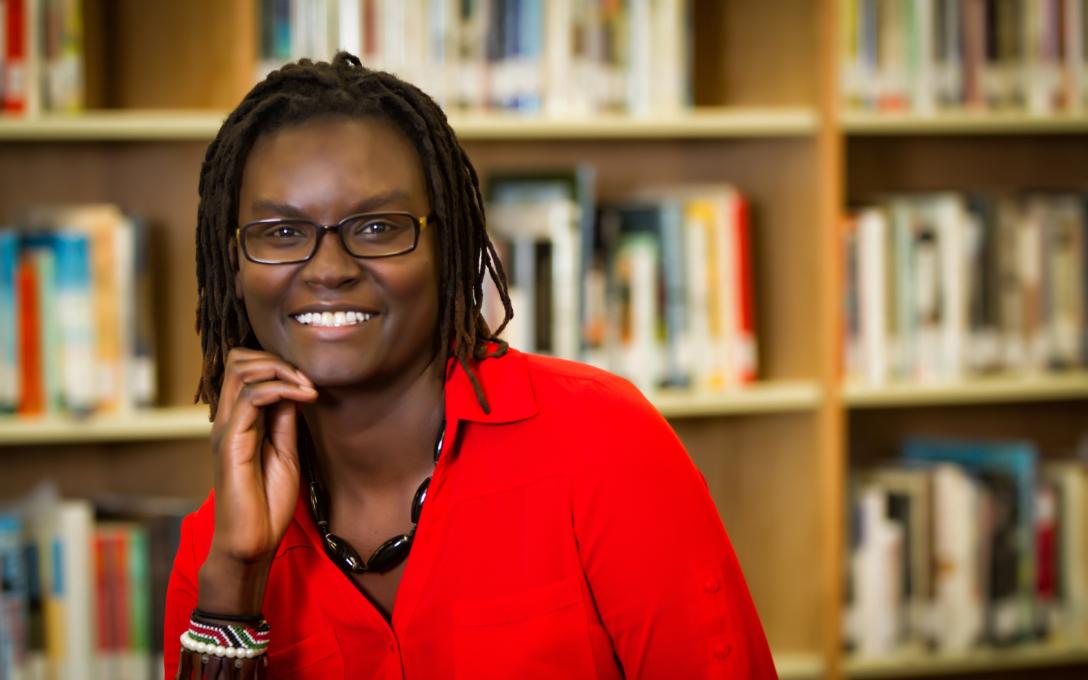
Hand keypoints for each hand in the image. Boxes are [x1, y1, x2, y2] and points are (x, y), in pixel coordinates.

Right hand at [198, 348, 316, 614]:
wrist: (251, 543)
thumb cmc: (267, 503)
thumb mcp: (285, 452)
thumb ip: (283, 420)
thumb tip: (293, 390)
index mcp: (240, 420)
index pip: (246, 368)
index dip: (278, 364)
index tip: (309, 381)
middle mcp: (228, 419)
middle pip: (238, 360)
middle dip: (277, 359)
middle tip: (307, 380)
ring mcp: (226, 429)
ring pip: (241, 370)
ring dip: (281, 370)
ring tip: (308, 388)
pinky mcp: (231, 444)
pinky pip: (249, 398)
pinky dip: (280, 389)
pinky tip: (304, 399)